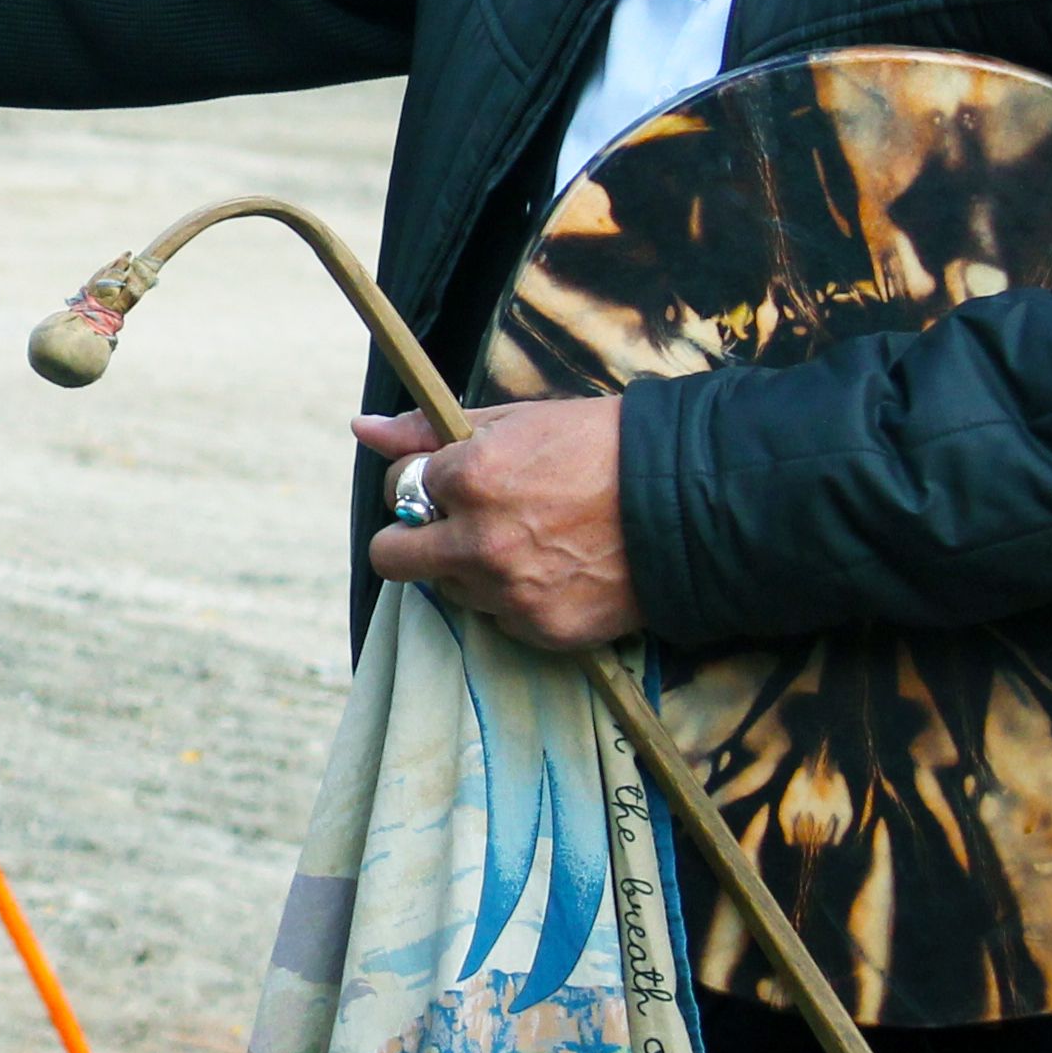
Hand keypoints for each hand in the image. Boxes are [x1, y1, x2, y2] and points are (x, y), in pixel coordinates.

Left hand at [358, 398, 637, 646]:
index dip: (423, 481)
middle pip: (392, 556)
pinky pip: (497, 619)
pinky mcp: (541, 630)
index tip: (449, 479)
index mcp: (469, 479)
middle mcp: (479, 543)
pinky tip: (553, 569)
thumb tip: (362, 428)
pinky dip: (513, 599)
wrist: (689, 504)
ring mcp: (509, 594)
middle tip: (448, 525)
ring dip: (467, 567)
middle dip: (409, 538)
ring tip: (526, 540)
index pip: (399, 486)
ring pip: (448, 588)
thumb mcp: (516, 422)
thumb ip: (430, 429)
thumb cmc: (602, 448)